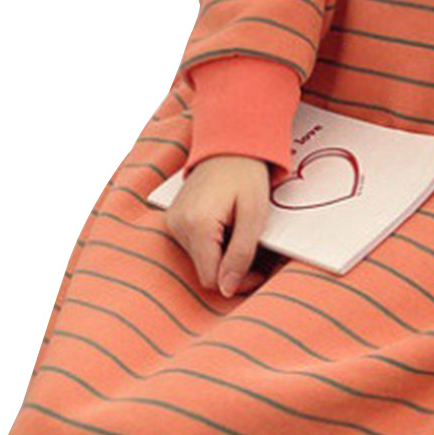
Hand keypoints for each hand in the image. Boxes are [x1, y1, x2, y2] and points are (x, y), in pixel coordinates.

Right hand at [165, 154, 273, 296]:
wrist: (228, 144)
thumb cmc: (246, 174)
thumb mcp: (253, 215)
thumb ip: (241, 254)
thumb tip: (226, 289)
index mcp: (196, 225)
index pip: (212, 278)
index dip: (237, 282)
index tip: (261, 270)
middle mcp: (177, 226)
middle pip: (206, 271)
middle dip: (234, 269)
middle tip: (261, 255)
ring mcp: (172, 223)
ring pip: (201, 261)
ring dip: (225, 257)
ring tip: (244, 235)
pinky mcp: (173, 221)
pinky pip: (195, 248)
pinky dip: (215, 246)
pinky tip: (230, 229)